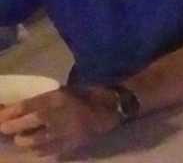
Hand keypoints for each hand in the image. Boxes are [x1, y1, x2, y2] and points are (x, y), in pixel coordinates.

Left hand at [0, 87, 120, 157]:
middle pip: (23, 127)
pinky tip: (38, 146)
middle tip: (7, 129)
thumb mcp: (61, 93)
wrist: (110, 110)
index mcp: (56, 98)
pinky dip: (37, 149)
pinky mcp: (68, 146)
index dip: (7, 114)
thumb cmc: (84, 96)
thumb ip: (39, 102)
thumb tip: (13, 110)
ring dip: (23, 141)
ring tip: (23, 138)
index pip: (24, 107)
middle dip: (11, 129)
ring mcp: (62, 133)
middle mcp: (56, 116)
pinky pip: (44, 151)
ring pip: (31, 142)